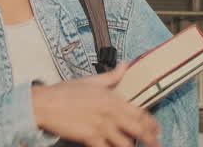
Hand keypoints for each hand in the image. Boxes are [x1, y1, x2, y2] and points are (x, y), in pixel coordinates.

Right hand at [31, 62, 160, 146]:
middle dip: (150, 139)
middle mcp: (110, 112)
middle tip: (156, 144)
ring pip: (125, 143)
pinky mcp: (90, 137)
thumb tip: (125, 64)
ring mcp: (101, 126)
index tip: (156, 129)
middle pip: (137, 129)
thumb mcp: (91, 81)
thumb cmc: (66, 91)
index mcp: (112, 98)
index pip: (139, 112)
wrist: (46, 103)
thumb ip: (112, 76)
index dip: (150, 123)